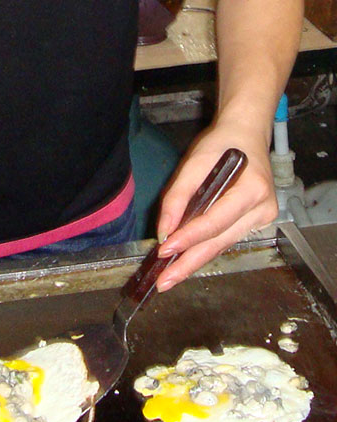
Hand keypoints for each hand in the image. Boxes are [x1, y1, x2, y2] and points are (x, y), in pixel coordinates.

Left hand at [155, 118, 277, 291]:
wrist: (246, 135)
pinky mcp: (255, 223)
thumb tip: (164, 230)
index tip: (165, 249)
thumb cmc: (221, 145)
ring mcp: (262, 218)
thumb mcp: (193, 162)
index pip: (215, 222)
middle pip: (219, 243)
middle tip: (164, 282)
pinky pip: (224, 241)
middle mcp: (263, 209)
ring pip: (221, 246)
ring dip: (193, 262)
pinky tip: (184, 262)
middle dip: (188, 264)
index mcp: (253, 189)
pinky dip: (203, 251)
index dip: (188, 238)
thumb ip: (177, 197)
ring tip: (169, 277)